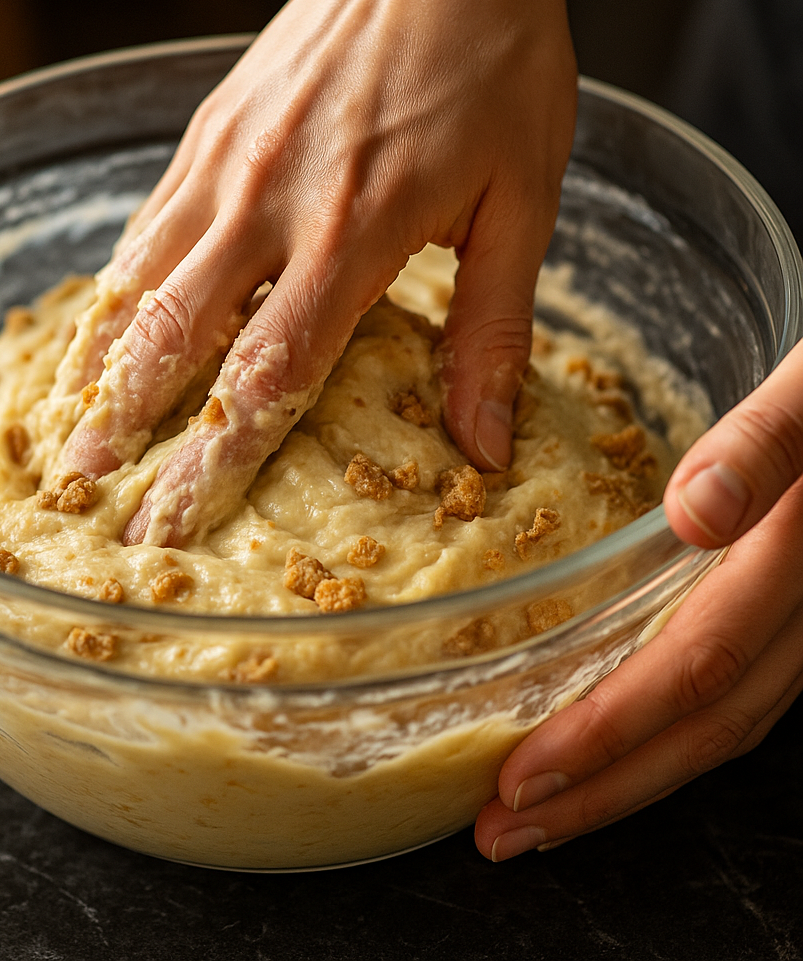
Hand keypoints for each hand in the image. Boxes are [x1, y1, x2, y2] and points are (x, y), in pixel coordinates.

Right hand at [52, 0, 575, 546]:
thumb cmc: (496, 63)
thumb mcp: (522, 202)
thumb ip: (493, 331)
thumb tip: (483, 445)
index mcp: (352, 233)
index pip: (265, 375)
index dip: (213, 462)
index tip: (172, 524)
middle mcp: (268, 203)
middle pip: (171, 338)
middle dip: (123, 429)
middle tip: (83, 496)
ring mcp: (225, 162)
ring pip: (136, 282)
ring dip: (100, 366)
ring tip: (68, 433)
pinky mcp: (209, 130)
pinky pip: (145, 227)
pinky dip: (115, 292)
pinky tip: (103, 332)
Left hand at [475, 338, 802, 860]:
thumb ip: (768, 444)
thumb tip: (699, 513)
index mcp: (795, 561)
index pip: (697, 668)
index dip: (610, 732)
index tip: (521, 778)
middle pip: (705, 729)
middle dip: (601, 792)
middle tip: (503, 833)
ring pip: (723, 726)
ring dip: (627, 779)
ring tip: (542, 813)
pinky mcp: (790, 615)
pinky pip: (733, 691)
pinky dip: (663, 732)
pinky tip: (612, 740)